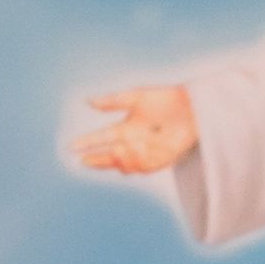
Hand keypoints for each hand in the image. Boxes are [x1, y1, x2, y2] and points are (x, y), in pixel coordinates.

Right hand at [72, 82, 199, 174]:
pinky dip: (137, 162)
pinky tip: (132, 154)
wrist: (192, 107)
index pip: (102, 138)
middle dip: (98, 159)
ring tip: (115, 152)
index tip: (73, 146)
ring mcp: (146, 153)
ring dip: (118, 160)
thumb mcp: (135, 97)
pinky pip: (145, 166)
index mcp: (125, 129)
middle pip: (111, 156)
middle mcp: (133, 143)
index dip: (88, 143)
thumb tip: (88, 100)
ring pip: (126, 164)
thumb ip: (112, 101)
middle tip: (85, 161)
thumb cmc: (164, 99)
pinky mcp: (160, 160)